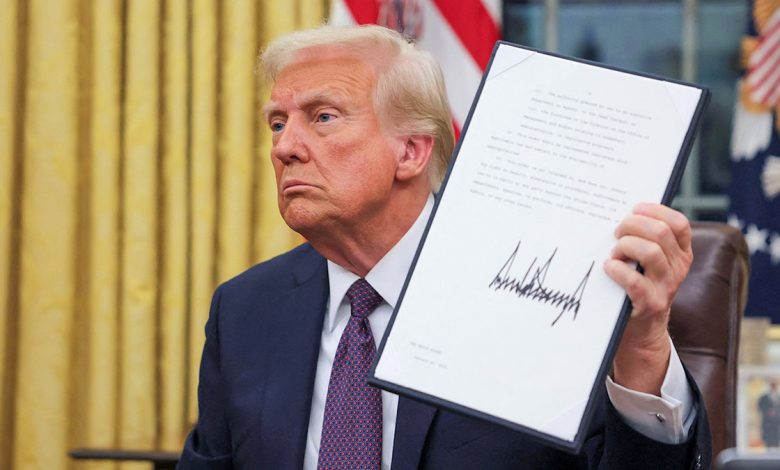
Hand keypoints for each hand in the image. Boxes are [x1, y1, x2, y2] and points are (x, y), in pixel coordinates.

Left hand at [604, 203, 692, 394]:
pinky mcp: (650, 303)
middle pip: (661, 233)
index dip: (656, 211)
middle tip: (617, 231)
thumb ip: (644, 239)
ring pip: (651, 252)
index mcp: (681, 253)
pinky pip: (635, 281)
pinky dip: (618, 270)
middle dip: (633, 225)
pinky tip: (609, 267)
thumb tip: (619, 213)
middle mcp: (678, 268)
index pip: (679, 223)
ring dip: (625, 246)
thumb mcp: (648, 261)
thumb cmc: (637, 284)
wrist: (640, 328)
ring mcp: (666, 286)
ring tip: (614, 252)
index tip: (634, 209)